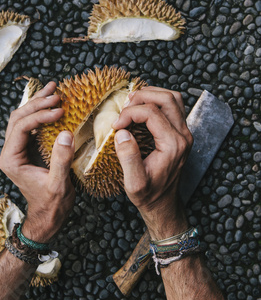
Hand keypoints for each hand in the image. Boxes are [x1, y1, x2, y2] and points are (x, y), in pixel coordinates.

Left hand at [0, 81, 75, 242]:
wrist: (48, 216)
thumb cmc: (52, 204)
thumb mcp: (58, 184)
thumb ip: (60, 160)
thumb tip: (66, 134)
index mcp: (10, 159)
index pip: (20, 127)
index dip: (39, 115)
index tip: (59, 110)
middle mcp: (10, 151)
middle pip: (18, 117)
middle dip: (37, 103)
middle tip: (57, 94)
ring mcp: (17, 148)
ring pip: (22, 117)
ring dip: (37, 102)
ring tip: (54, 89)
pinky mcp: (26, 147)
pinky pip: (30, 123)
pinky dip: (40, 111)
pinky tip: (52, 102)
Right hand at [113, 86, 192, 239]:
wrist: (164, 204)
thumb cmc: (149, 195)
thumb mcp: (135, 183)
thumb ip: (129, 158)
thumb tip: (122, 133)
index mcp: (173, 145)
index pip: (152, 113)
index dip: (130, 113)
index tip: (116, 125)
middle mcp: (183, 136)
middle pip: (167, 98)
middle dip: (142, 96)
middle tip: (124, 107)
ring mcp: (184, 133)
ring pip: (174, 98)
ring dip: (152, 94)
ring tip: (132, 102)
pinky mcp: (181, 132)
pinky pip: (174, 106)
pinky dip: (158, 100)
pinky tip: (142, 107)